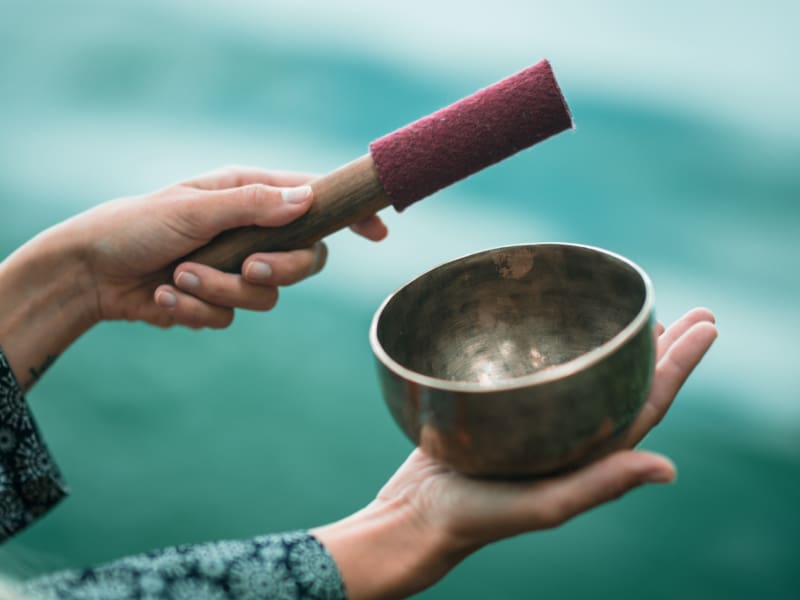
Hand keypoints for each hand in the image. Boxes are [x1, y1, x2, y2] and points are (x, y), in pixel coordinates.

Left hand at [70, 166, 387, 328]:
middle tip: (248, 266)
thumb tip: (307, 201)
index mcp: (247, 197)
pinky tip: (165, 296)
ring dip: (219, 291)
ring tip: (179, 278)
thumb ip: (251, 206)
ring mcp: (235, 268)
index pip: (312, 202)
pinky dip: (198, 310)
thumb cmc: (135, 225)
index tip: (379, 231)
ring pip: (266, 295)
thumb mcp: (192, 208)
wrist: (91, 273)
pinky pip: (231, 317)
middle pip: (304, 260)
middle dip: (278, 269)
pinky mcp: (218, 300)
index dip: (348, 216)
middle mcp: (249, 231)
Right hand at [314, 308, 716, 598]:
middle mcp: (573, 434)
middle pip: (629, 382)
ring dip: (622, 344)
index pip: (647, 402)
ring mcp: (541, 420)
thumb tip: (670, 470)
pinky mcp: (506, 406)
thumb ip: (600, 485)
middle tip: (696, 312)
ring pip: (593, 373)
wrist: (416, 513)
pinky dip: (567, 344)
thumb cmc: (478, 517)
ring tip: (646, 317)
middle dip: (665, 348)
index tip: (707, 325)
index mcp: (590, 455)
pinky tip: (568, 326)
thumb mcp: (543, 505)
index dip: (680, 365)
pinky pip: (548, 369)